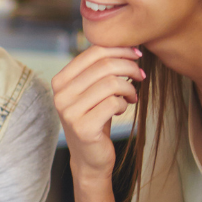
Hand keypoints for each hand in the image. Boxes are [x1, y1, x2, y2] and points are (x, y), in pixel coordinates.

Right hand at [51, 45, 143, 176]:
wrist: (90, 158)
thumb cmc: (95, 119)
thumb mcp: (92, 91)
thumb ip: (99, 69)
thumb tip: (128, 42)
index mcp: (60, 81)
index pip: (93, 52)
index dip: (120, 49)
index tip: (136, 55)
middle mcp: (60, 95)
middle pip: (104, 66)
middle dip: (129, 66)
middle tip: (141, 74)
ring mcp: (69, 112)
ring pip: (111, 83)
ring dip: (129, 87)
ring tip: (133, 94)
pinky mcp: (83, 127)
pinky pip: (114, 103)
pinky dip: (125, 103)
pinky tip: (124, 108)